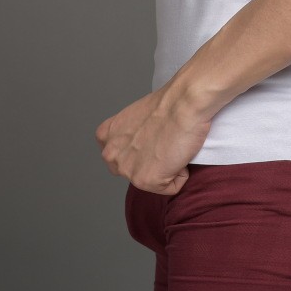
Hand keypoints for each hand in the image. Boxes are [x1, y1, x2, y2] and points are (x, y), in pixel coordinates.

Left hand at [95, 83, 212, 194]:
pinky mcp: (147, 181)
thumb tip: (143, 148)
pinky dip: (181, 173)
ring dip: (167, 168)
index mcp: (106, 136)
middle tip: (164, 142)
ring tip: (171, 145)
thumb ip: (130, 137)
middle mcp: (111, 155)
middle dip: (152, 163)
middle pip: (136, 172)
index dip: (143, 150)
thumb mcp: (135, 118)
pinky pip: (171, 187)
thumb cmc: (168, 104)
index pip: (123, 157)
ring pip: (154, 181)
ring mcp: (127, 170)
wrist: (184, 103)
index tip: (153, 138)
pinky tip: (178, 152)